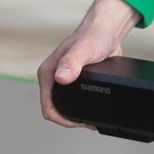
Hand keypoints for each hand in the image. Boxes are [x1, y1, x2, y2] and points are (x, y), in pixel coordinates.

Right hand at [39, 0, 140, 125]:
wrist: (106, 30)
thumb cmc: (94, 35)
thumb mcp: (84, 49)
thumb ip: (72, 62)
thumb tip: (61, 78)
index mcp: (48, 73)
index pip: (47, 106)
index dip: (61, 119)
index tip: (77, 122)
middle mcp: (53, 77)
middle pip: (54, 109)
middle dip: (69, 120)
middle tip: (87, 123)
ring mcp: (63, 80)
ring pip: (63, 107)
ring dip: (74, 116)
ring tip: (90, 120)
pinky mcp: (74, 81)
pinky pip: (73, 101)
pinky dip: (80, 108)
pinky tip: (91, 110)